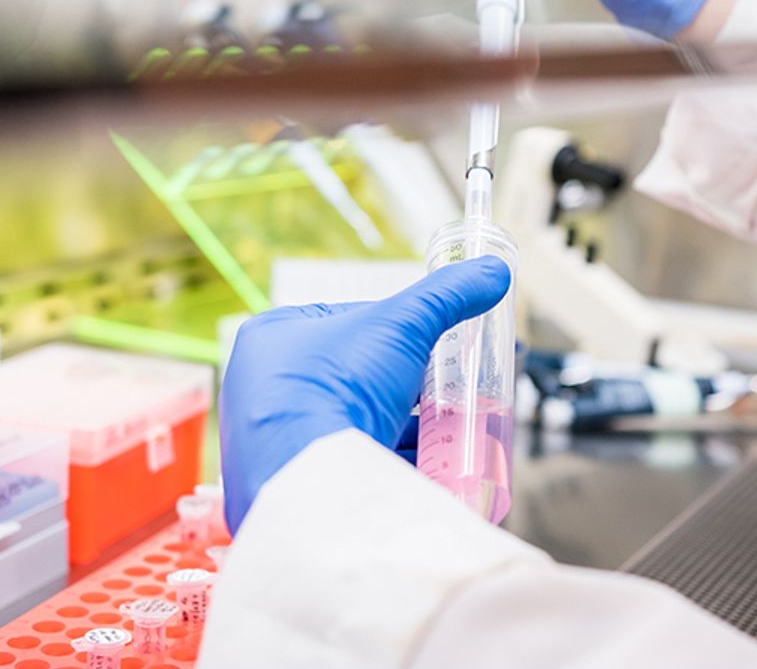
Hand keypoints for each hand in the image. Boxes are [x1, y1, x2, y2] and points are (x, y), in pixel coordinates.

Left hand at [219, 257, 511, 532]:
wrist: (315, 481)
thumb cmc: (338, 386)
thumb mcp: (403, 325)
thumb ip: (448, 296)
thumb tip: (493, 271)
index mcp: (272, 338)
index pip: (345, 321)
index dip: (394, 332)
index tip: (430, 345)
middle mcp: (262, 390)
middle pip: (354, 379)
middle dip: (402, 390)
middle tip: (443, 393)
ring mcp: (276, 442)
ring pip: (353, 427)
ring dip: (400, 431)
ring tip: (445, 435)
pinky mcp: (296, 486)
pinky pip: (350, 470)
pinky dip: (391, 466)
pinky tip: (427, 470)